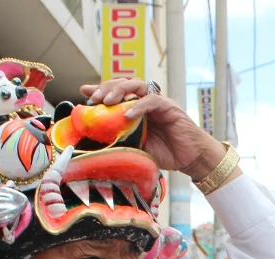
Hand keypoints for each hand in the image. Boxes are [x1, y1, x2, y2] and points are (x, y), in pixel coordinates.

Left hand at [79, 78, 227, 179]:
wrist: (190, 158)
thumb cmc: (166, 153)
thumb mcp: (138, 146)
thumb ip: (123, 137)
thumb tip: (99, 139)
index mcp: (137, 108)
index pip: (117, 93)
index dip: (100, 90)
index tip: (84, 92)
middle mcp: (146, 101)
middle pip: (124, 83)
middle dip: (107, 88)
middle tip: (95, 98)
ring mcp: (158, 102)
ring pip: (137, 85)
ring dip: (120, 91)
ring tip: (108, 102)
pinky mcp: (169, 107)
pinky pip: (152, 100)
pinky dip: (139, 106)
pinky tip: (128, 114)